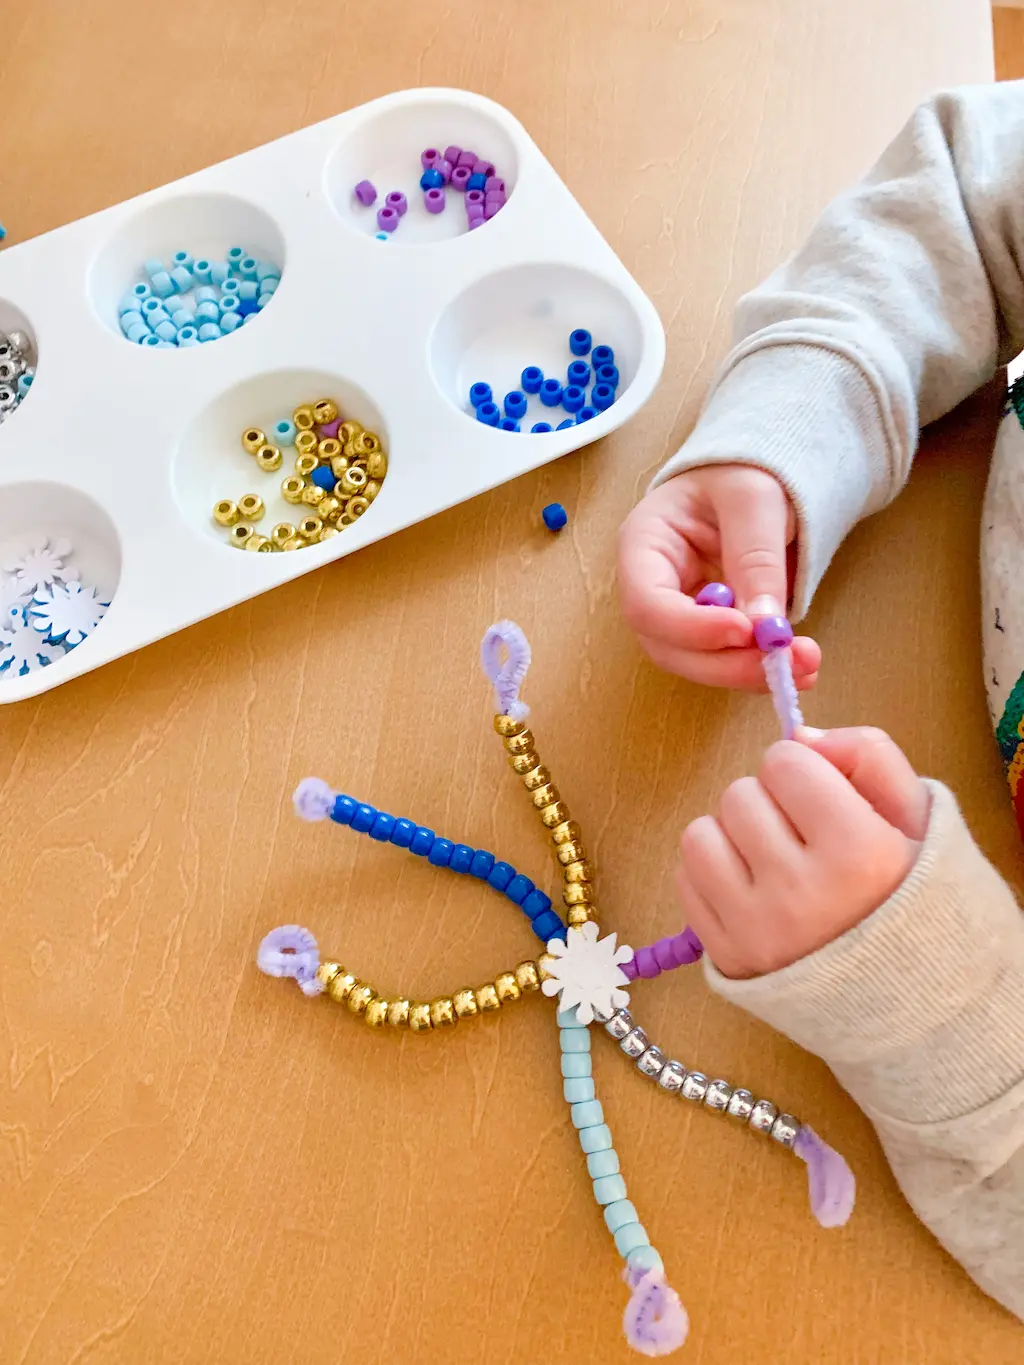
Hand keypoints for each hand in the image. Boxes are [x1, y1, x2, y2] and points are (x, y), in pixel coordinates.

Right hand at [617, 464, 819, 689]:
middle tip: (783, 664)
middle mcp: (651, 587)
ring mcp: (679, 612)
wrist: (758, 472)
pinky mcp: (710, 628)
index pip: (647, 603)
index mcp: (643, 544)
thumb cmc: (742, 470)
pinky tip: (799, 666)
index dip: (691, 628)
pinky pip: (726, 659)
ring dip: (748, 673)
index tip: (744, 631)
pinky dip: (760, 668)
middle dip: (726, 663)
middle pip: (669, 647)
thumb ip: (756, 557)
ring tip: (805, 665)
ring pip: (697, 663)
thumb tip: (763, 625)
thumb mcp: (753, 498)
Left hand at [676, 727, 929, 978]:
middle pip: (739, 794)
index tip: (822, 799)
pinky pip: (685, 877)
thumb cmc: (905, 891)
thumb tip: (798, 735)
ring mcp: (756, 928)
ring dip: (731, 835)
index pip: (785, 762)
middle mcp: (802, 893)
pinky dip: (711, 873)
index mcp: (860, 853)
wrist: (901, 988)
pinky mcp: (724, 954)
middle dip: (768, 802)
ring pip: (701, 832)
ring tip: (771, 859)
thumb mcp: (917, 816)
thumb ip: (869, 755)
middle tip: (802, 836)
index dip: (802, 770)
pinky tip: (750, 887)